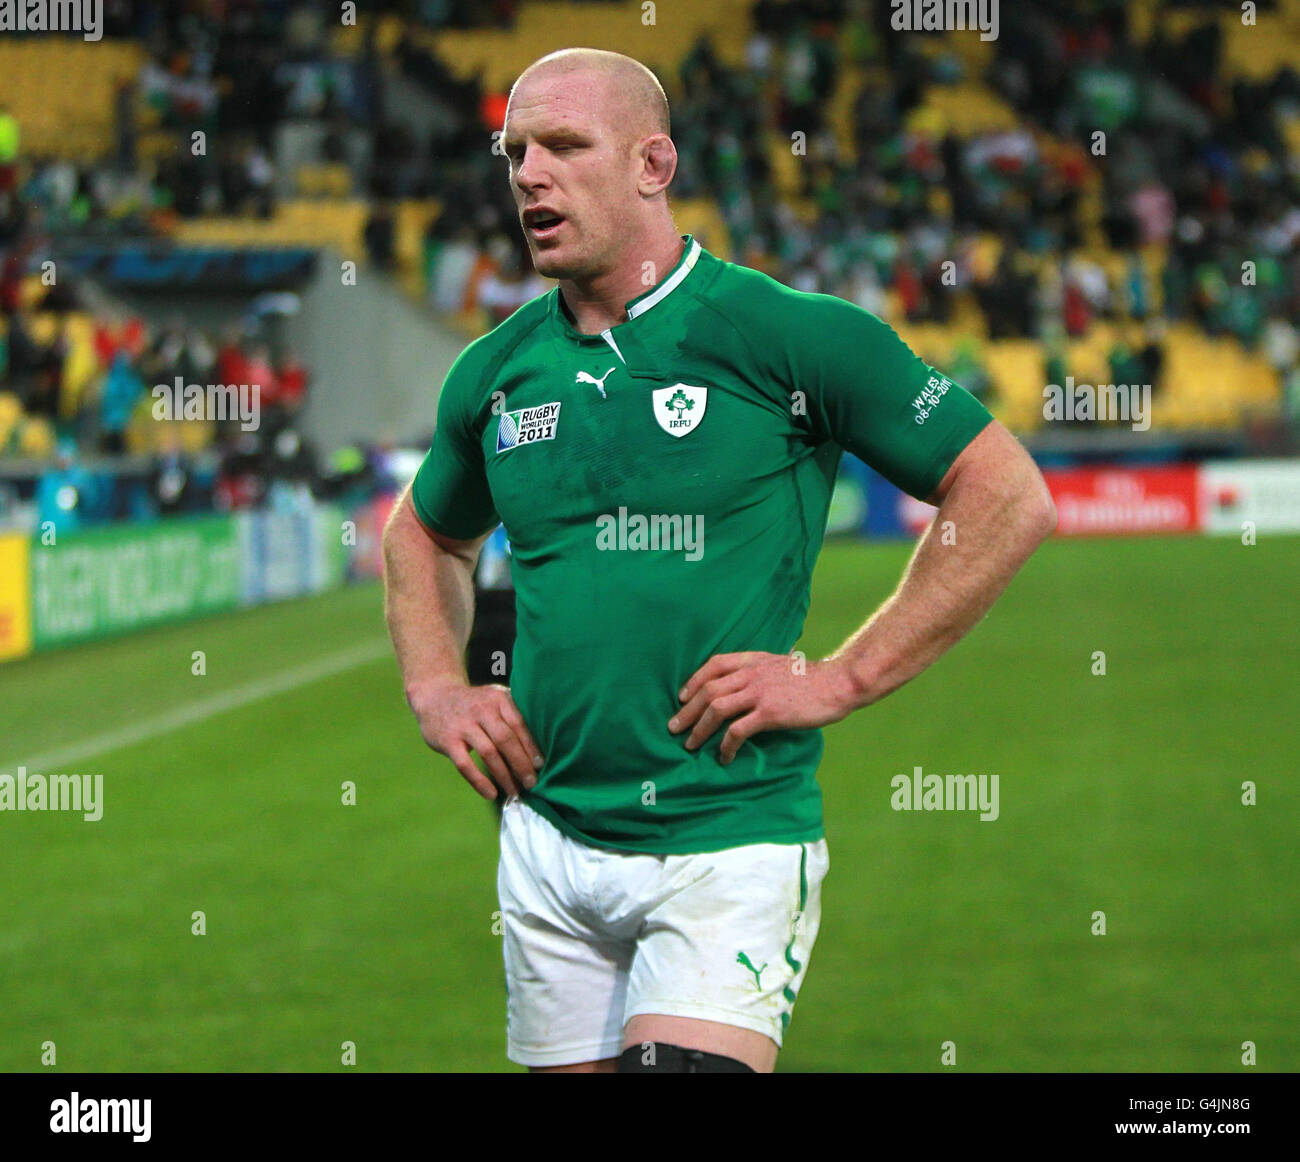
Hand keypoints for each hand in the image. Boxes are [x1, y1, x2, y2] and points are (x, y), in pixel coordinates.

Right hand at [408, 680, 542, 800]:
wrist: (434, 696)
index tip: (541, 766)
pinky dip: (479, 781)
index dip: (531, 747)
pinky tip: (491, 794)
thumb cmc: (475, 705)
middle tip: (532, 784)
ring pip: (489, 753)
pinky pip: (465, 764)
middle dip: (521, 764)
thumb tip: (538, 753)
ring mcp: (463, 724)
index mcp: (498, 699)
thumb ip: (514, 717)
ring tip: (515, 792)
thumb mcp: (494, 700)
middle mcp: (482, 709)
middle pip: (506, 739)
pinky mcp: (447, 740)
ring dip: (504, 776)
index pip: (519, 724)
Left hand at [668, 652, 857, 764]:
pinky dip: (725, 746)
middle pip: (708, 690)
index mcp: (754, 660)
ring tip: (690, 744)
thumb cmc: (814, 678)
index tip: (683, 696)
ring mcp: (759, 693)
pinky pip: (737, 731)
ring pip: (716, 709)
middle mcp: (751, 674)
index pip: (714, 664)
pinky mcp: (769, 713)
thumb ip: (761, 671)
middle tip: (674, 728)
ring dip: (699, 729)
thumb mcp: (781, 665)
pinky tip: (724, 757)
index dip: (694, 680)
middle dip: (688, 711)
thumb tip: (747, 684)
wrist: (838, 683)